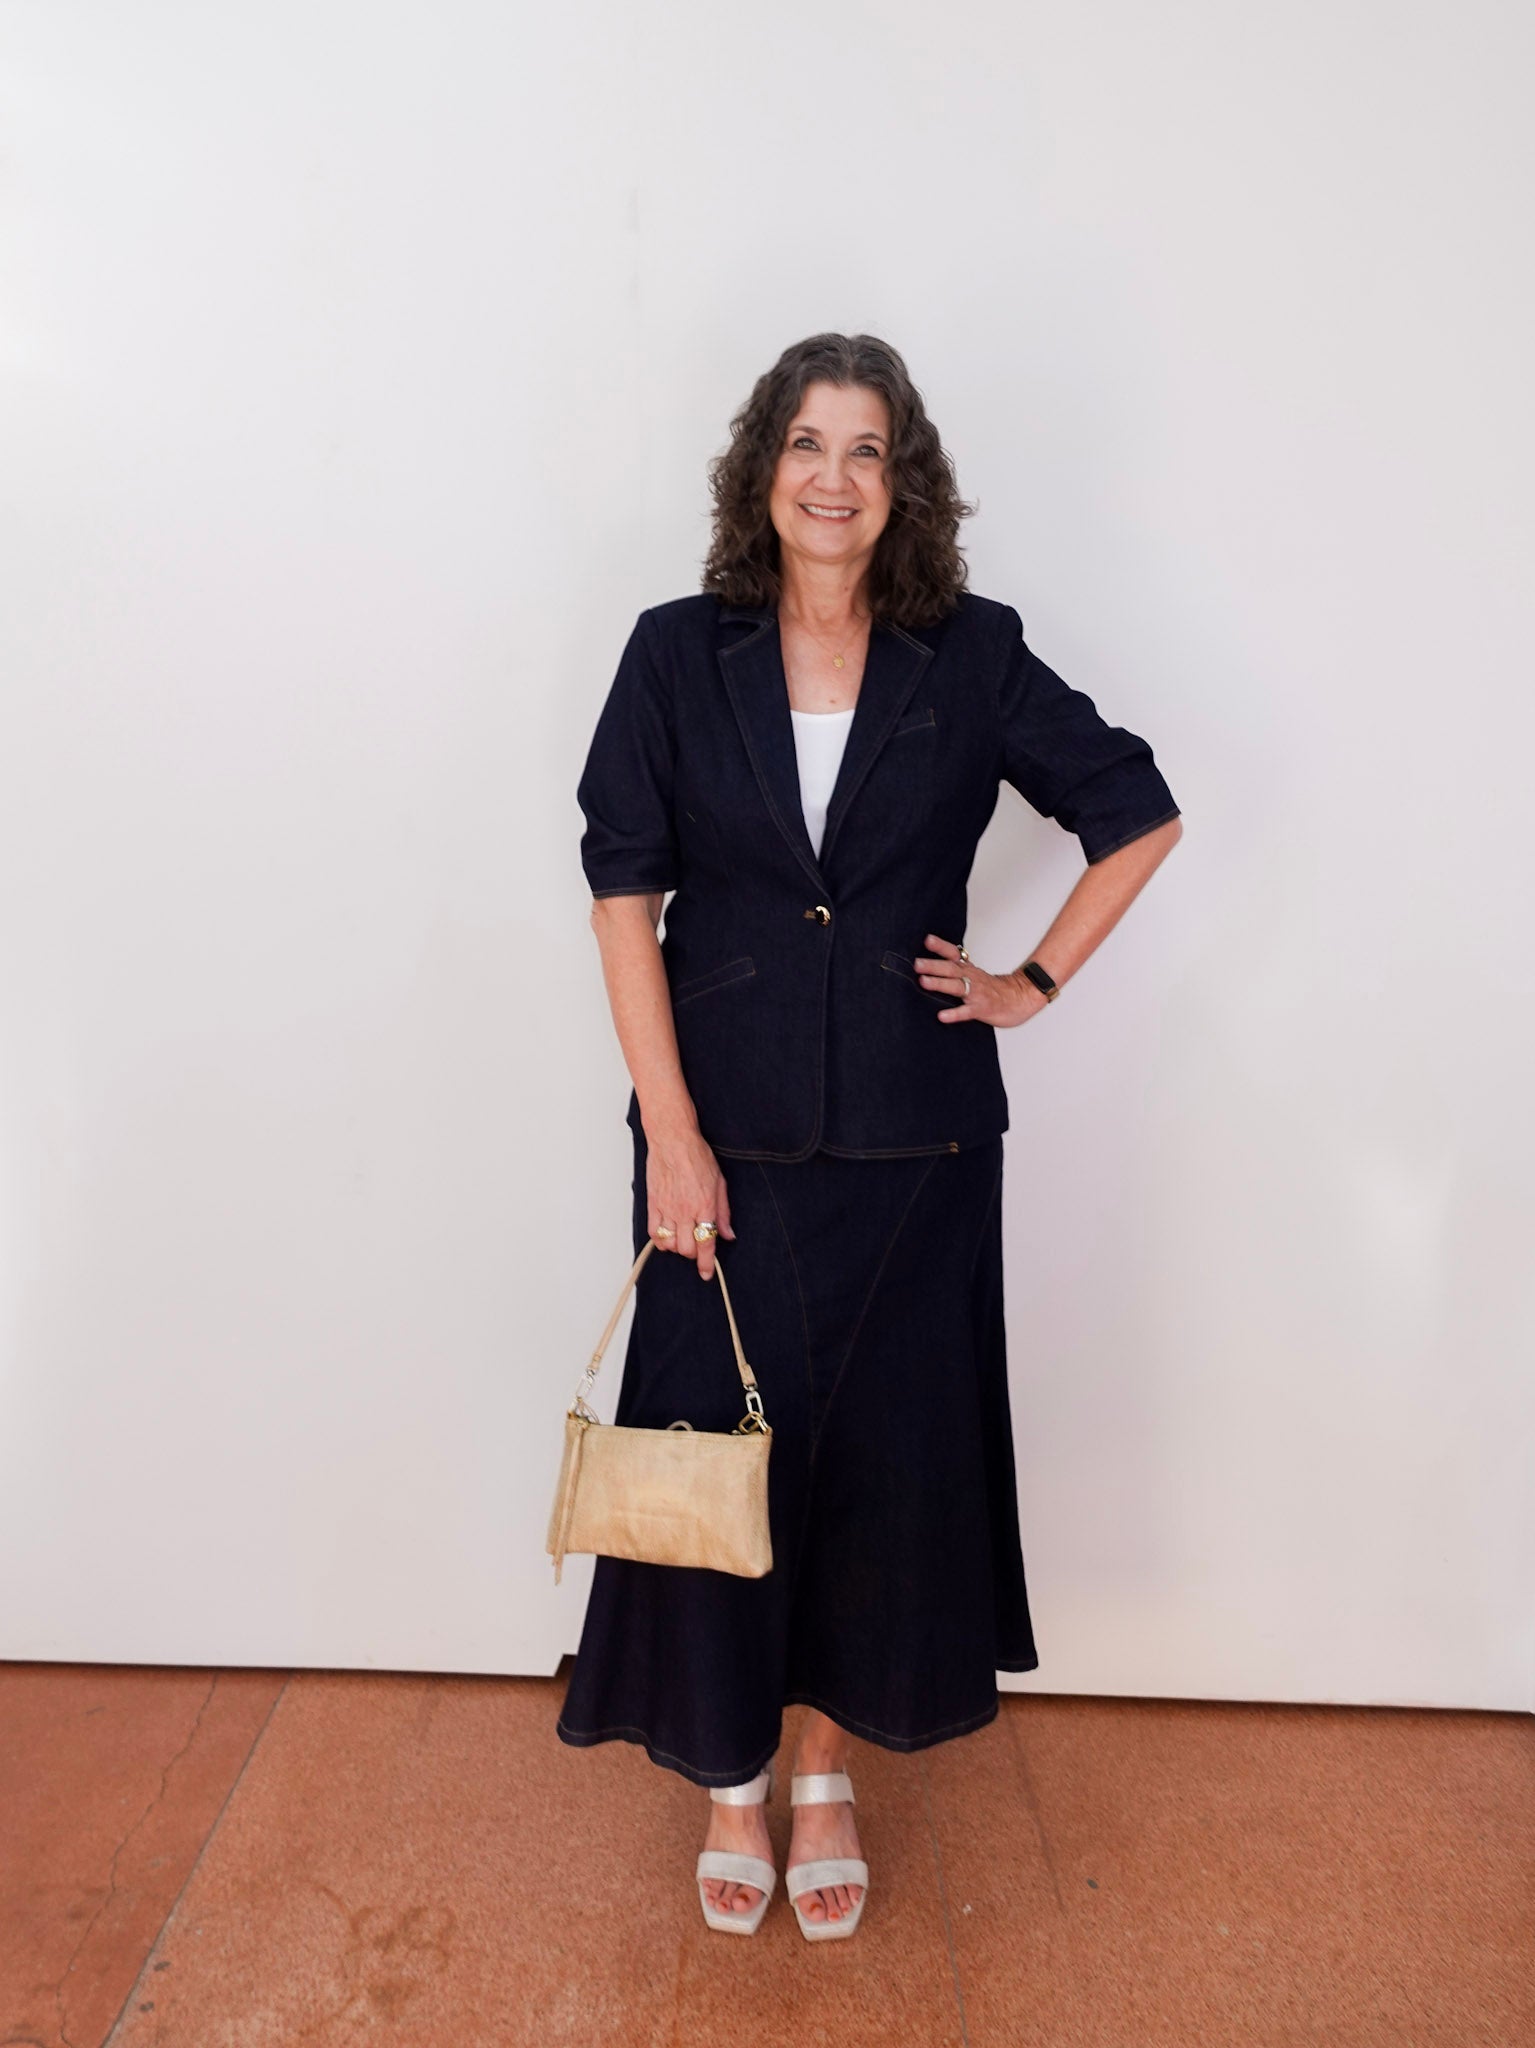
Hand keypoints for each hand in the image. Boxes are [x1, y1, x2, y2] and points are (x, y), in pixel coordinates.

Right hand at [645, 1126, 735, 1279]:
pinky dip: (660, 1240)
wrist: (673, 1140)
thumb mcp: (720, 1183)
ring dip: (676, 1247)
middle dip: (693, 1253)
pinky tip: (666, 1236)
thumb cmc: (697, 1156)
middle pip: (687, 1249)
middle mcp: (685, 1211)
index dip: (707, 1264)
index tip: (706, 1273)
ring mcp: (667, 1209)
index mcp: (705, 1207)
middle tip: (697, 1247)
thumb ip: (724, 1212)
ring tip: (682, 1239)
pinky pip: (653, 1232)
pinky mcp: (653, 1204)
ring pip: (669, 1244)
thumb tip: (728, 1234)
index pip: (707, 1245)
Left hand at [915, 932, 1050, 1028]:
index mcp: (969, 969)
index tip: (927, 940)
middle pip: (951, 969)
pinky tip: (942, 1016)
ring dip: (939, 983)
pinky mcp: (981, 1009)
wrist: (1021, 998)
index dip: (941, 947)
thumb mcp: (974, 974)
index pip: (953, 954)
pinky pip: (966, 1012)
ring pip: (957, 987)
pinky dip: (954, 1014)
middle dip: (933, 965)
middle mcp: (972, 978)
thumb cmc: (994, 989)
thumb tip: (930, 965)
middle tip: (917, 963)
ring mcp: (976, 994)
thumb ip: (955, 969)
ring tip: (923, 982)